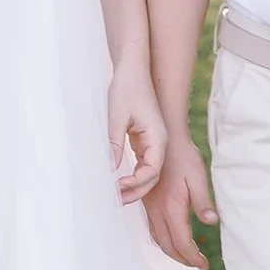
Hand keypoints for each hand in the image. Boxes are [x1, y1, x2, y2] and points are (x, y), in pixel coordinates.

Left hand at [108, 63, 166, 204]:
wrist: (132, 71)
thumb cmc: (126, 89)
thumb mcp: (116, 116)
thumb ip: (114, 143)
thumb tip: (110, 169)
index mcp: (158, 137)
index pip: (153, 170)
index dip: (136, 182)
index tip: (118, 185)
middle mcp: (159, 142)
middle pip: (152, 176)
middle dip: (135, 191)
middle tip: (114, 199)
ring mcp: (153, 143)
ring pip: (148, 173)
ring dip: (133, 186)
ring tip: (114, 195)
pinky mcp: (144, 141)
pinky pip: (142, 165)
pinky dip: (132, 176)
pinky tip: (118, 182)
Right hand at [145, 129, 216, 269]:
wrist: (164, 139)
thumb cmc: (184, 157)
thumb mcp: (198, 177)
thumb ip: (203, 201)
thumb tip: (212, 222)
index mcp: (172, 207)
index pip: (182, 242)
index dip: (193, 258)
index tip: (205, 265)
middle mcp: (157, 211)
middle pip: (168, 246)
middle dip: (183, 259)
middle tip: (198, 264)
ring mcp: (149, 207)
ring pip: (158, 239)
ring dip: (172, 252)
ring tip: (187, 256)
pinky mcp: (147, 203)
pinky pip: (153, 229)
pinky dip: (163, 241)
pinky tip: (172, 239)